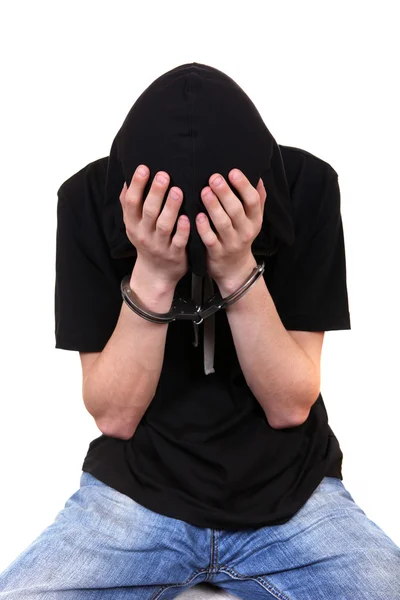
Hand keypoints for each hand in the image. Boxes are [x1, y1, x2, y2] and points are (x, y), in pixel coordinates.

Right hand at [120, 165, 189, 289]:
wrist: (155, 273)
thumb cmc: (146, 240)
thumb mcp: (133, 224)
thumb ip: (129, 204)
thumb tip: (126, 179)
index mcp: (132, 224)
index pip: (131, 202)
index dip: (137, 184)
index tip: (144, 167)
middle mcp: (144, 234)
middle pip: (148, 211)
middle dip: (155, 192)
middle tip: (164, 175)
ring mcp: (159, 245)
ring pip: (164, 225)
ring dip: (171, 208)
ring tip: (177, 191)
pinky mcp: (174, 254)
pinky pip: (179, 241)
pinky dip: (183, 229)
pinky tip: (187, 217)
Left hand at [196, 169, 266, 287]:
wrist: (235, 269)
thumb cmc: (241, 237)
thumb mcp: (253, 220)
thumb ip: (257, 200)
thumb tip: (258, 177)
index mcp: (254, 220)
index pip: (253, 201)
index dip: (244, 186)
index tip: (233, 172)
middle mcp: (245, 231)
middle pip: (237, 210)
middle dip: (225, 193)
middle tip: (214, 178)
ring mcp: (230, 243)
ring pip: (223, 223)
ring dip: (213, 207)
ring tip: (205, 191)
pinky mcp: (217, 252)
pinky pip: (210, 239)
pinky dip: (204, 227)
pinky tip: (197, 216)